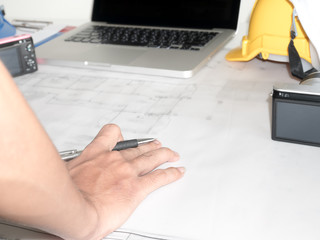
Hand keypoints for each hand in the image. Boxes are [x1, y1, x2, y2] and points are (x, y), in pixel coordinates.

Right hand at [66, 124, 184, 238]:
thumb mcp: (65, 174)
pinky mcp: (137, 188)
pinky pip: (160, 177)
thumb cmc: (66, 196)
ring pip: (152, 158)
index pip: (111, 134)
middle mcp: (114, 159)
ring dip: (164, 155)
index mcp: (96, 154)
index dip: (120, 135)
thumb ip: (73, 171)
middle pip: (137, 148)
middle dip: (149, 146)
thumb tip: (69, 177)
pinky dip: (171, 173)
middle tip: (156, 145)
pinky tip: (177, 172)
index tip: (124, 137)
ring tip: (171, 154)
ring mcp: (127, 172)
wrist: (73, 210)